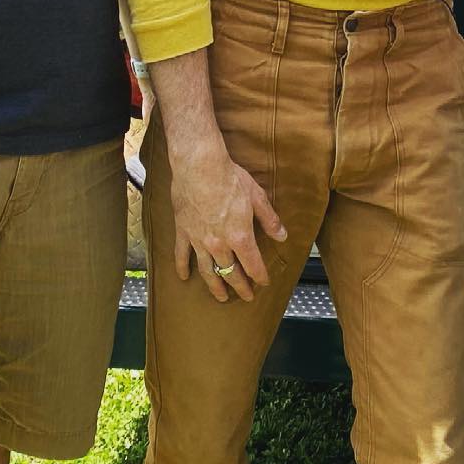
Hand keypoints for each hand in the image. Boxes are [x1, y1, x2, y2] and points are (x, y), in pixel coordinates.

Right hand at [168, 137, 287, 301]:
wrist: (199, 166)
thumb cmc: (230, 179)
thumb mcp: (257, 197)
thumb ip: (269, 220)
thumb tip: (282, 236)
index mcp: (240, 237)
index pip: (253, 264)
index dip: (259, 276)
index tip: (263, 283)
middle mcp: (219, 244)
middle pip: (231, 273)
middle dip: (240, 286)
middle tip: (245, 296)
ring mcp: (199, 240)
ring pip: (208, 271)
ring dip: (215, 286)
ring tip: (220, 297)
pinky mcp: (183, 232)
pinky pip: (181, 255)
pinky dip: (182, 267)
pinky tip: (184, 278)